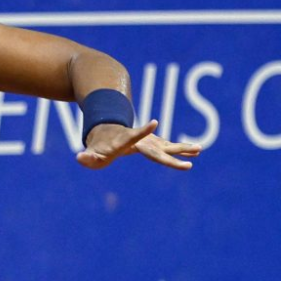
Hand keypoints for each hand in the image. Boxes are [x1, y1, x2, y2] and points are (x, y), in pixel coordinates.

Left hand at [76, 120, 202, 170]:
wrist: (105, 132)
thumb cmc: (98, 146)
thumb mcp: (91, 155)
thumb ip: (87, 157)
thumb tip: (80, 157)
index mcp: (125, 141)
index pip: (133, 137)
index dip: (142, 131)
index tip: (155, 122)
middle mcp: (140, 140)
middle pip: (158, 149)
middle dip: (175, 153)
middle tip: (193, 155)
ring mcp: (148, 142)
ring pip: (167, 146)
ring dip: (182, 148)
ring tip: (200, 149)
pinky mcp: (152, 144)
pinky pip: (168, 147)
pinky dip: (180, 149)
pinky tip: (195, 151)